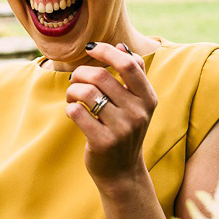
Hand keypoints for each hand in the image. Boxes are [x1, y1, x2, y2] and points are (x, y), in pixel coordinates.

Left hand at [66, 42, 158, 188]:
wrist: (122, 172)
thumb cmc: (125, 129)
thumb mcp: (138, 103)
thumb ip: (134, 74)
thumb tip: (121, 46)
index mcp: (148, 99)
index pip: (129, 65)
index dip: (107, 51)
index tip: (90, 48)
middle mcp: (138, 113)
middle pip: (101, 76)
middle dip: (81, 73)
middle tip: (75, 79)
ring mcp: (121, 129)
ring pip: (86, 93)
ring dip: (72, 90)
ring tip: (72, 96)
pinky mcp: (103, 143)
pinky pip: (77, 112)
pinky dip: (70, 108)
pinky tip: (73, 111)